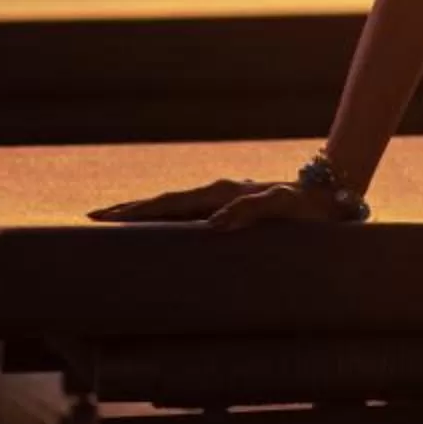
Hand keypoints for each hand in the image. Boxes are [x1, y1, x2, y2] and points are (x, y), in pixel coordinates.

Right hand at [86, 174, 358, 227]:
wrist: (331, 195)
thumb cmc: (308, 206)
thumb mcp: (282, 207)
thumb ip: (251, 211)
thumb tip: (213, 224)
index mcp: (222, 192)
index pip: (168, 204)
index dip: (135, 212)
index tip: (103, 218)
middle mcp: (218, 193)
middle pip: (163, 202)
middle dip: (127, 210)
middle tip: (91, 219)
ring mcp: (224, 199)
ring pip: (174, 207)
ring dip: (144, 214)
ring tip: (113, 224)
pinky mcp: (232, 208)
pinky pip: (190, 215)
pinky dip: (166, 220)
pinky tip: (158, 230)